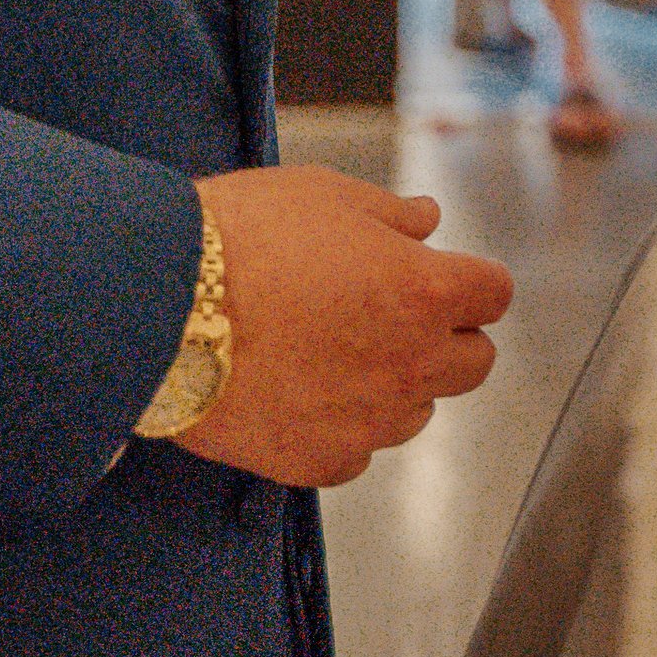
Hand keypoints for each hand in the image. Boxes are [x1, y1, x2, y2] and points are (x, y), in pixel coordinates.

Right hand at [175, 163, 513, 485]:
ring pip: (417, 411)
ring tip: (332, 352)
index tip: (442, 275)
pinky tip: (301, 394)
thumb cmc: (242, 239)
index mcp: (426, 291)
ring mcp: (369, 421)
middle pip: (475, 363)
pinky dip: (342, 428)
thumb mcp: (325, 195)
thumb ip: (391, 214)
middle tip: (395, 315)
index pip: (494, 294)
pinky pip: (357, 453)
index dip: (469, 280)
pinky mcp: (321, 462)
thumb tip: (425, 221)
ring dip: (395, 384)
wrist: (161, 309)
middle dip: (449, 337)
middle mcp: (412, 364)